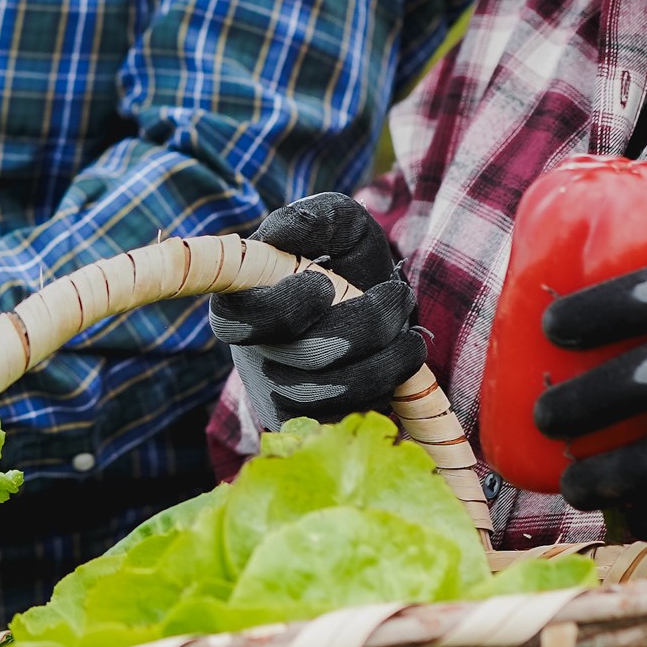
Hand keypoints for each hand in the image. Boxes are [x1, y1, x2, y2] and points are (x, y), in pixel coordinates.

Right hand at [210, 193, 424, 431]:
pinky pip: (348, 419)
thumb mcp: (338, 226)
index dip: (282, 307)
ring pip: (333, 392)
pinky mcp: (313, 429)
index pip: (238, 319)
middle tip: (399, 296)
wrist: (380, 310)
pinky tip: (398, 360)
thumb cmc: (349, 263)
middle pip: (304, 357)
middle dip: (365, 325)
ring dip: (386, 357)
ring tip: (408, 331)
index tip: (324, 285)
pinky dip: (386, 386)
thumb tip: (277, 235)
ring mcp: (279, 398)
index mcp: (242, 305)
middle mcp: (253, 357)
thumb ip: (312, 218)